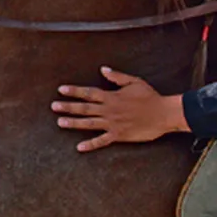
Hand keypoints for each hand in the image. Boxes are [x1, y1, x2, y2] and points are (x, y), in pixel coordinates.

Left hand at [53, 67, 188, 152]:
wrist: (163, 114)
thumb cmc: (150, 97)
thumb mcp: (134, 82)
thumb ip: (117, 77)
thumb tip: (103, 70)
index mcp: (112, 96)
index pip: (89, 92)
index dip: (74, 91)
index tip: (61, 90)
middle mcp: (109, 110)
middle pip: (84, 108)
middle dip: (68, 107)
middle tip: (53, 106)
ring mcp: (113, 123)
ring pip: (89, 123)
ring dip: (74, 123)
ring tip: (59, 122)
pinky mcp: (119, 135)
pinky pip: (102, 141)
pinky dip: (90, 144)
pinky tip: (79, 147)